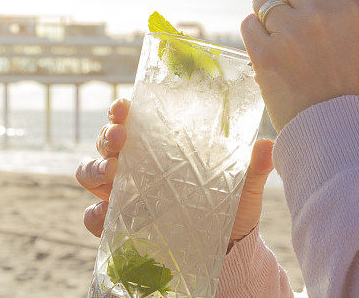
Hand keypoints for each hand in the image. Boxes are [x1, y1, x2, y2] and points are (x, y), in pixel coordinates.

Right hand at [76, 98, 275, 251]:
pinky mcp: (117, 225)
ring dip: (96, 167)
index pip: (131, 120)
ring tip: (114, 171)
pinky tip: (108, 214)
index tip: (125, 105)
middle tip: (121, 138)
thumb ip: (253, 167)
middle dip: (107, 135)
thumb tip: (268, 145)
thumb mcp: (243, 187)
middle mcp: (134, 167)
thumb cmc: (229, 209)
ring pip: (90, 172)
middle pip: (105, 141)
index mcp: (158, 147)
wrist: (227, 252)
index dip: (121, 110)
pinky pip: (92, 216)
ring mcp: (122, 195)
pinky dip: (95, 213)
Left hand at [241, 0, 358, 131]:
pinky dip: (254, 35)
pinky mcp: (265, 53)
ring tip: (276, 33)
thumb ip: (340, 9)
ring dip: (266, 11)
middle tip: (288, 17)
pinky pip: (248, 23)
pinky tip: (267, 50)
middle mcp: (322, 14)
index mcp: (352, 8)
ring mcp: (291, 32)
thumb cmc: (352, 89)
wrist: (337, 134)